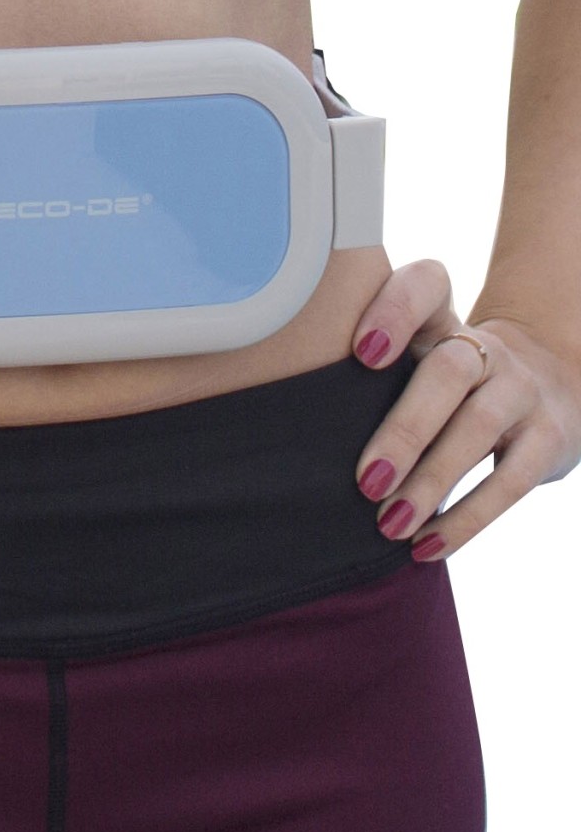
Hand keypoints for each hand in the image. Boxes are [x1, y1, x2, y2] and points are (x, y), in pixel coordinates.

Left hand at [349, 259, 580, 559]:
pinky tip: (428, 545)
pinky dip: (468, 519)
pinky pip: (512, 480)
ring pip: (478, 427)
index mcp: (439, 316)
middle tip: (365, 481)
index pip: (425, 286)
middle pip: (447, 371)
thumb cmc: (438, 380)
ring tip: (388, 523)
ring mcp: (521, 388)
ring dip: (431, 481)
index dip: (396, 311)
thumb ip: (356, 373)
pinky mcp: (549, 436)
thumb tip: (283, 433)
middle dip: (404, 429)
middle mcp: (484, 345)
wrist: (544, 382)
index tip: (360, 352)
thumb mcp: (409, 359)